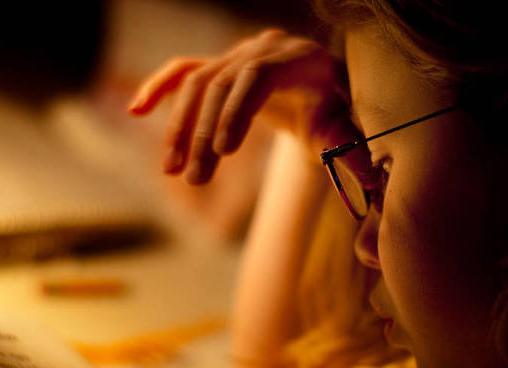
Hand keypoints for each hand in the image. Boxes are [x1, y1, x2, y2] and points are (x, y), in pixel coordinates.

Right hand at [128, 29, 362, 184]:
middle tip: (194, 178)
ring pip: (198, 83)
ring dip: (180, 126)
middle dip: (204, 132)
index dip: (239, 110)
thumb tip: (371, 178)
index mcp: (301, 58)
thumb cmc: (334, 112)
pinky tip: (136, 111)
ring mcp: (237, 55)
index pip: (261, 77)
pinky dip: (160, 88)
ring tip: (172, 169)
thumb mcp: (345, 129)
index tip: (223, 151)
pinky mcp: (218, 67)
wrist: (318, 93)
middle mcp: (264, 49)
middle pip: (222, 83)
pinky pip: (184, 71)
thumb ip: (351, 149)